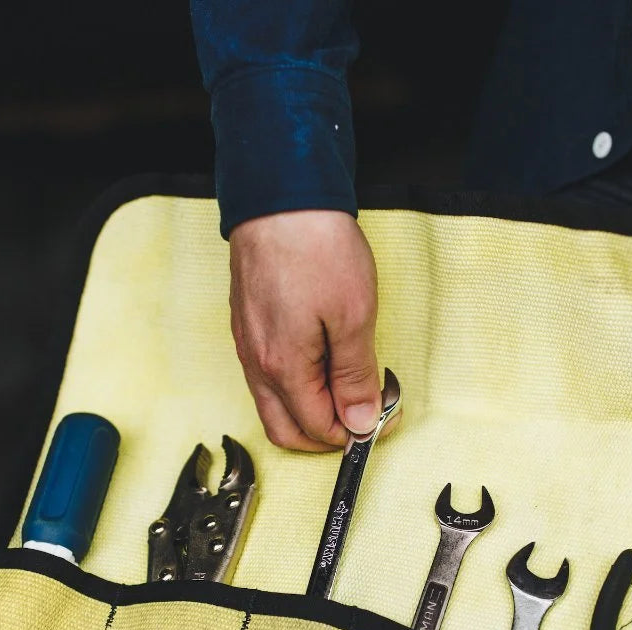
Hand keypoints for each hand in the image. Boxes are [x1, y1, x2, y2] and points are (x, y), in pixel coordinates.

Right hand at [230, 210, 380, 450]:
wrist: (280, 193)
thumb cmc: (317, 248)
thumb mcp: (354, 316)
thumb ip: (355, 377)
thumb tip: (358, 422)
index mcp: (283, 368)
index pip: (317, 428)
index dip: (354, 432)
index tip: (384, 416)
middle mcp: (257, 363)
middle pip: (286, 430)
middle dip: (326, 434)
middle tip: (364, 414)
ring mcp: (248, 344)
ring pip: (274, 404)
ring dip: (311, 409)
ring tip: (348, 385)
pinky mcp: (248, 324)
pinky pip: (267, 376)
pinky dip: (296, 385)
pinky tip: (323, 362)